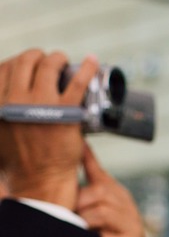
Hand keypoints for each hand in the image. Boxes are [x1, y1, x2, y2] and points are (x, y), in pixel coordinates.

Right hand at [0, 49, 97, 207]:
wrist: (40, 180)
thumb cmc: (18, 162)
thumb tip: (3, 105)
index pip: (5, 68)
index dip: (17, 63)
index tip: (27, 66)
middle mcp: (14, 99)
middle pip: (25, 61)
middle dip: (37, 56)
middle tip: (48, 61)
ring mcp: (41, 103)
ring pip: (49, 65)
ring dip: (57, 58)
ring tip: (63, 61)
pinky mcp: (66, 110)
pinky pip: (79, 81)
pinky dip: (87, 68)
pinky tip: (92, 60)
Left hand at [75, 145, 164, 236]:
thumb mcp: (100, 218)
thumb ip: (88, 197)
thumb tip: (67, 172)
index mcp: (119, 198)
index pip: (100, 174)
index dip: (87, 158)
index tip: (77, 143)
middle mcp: (128, 209)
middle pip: (99, 193)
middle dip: (79, 204)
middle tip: (70, 218)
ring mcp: (133, 228)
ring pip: (101, 213)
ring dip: (83, 223)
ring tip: (79, 233)